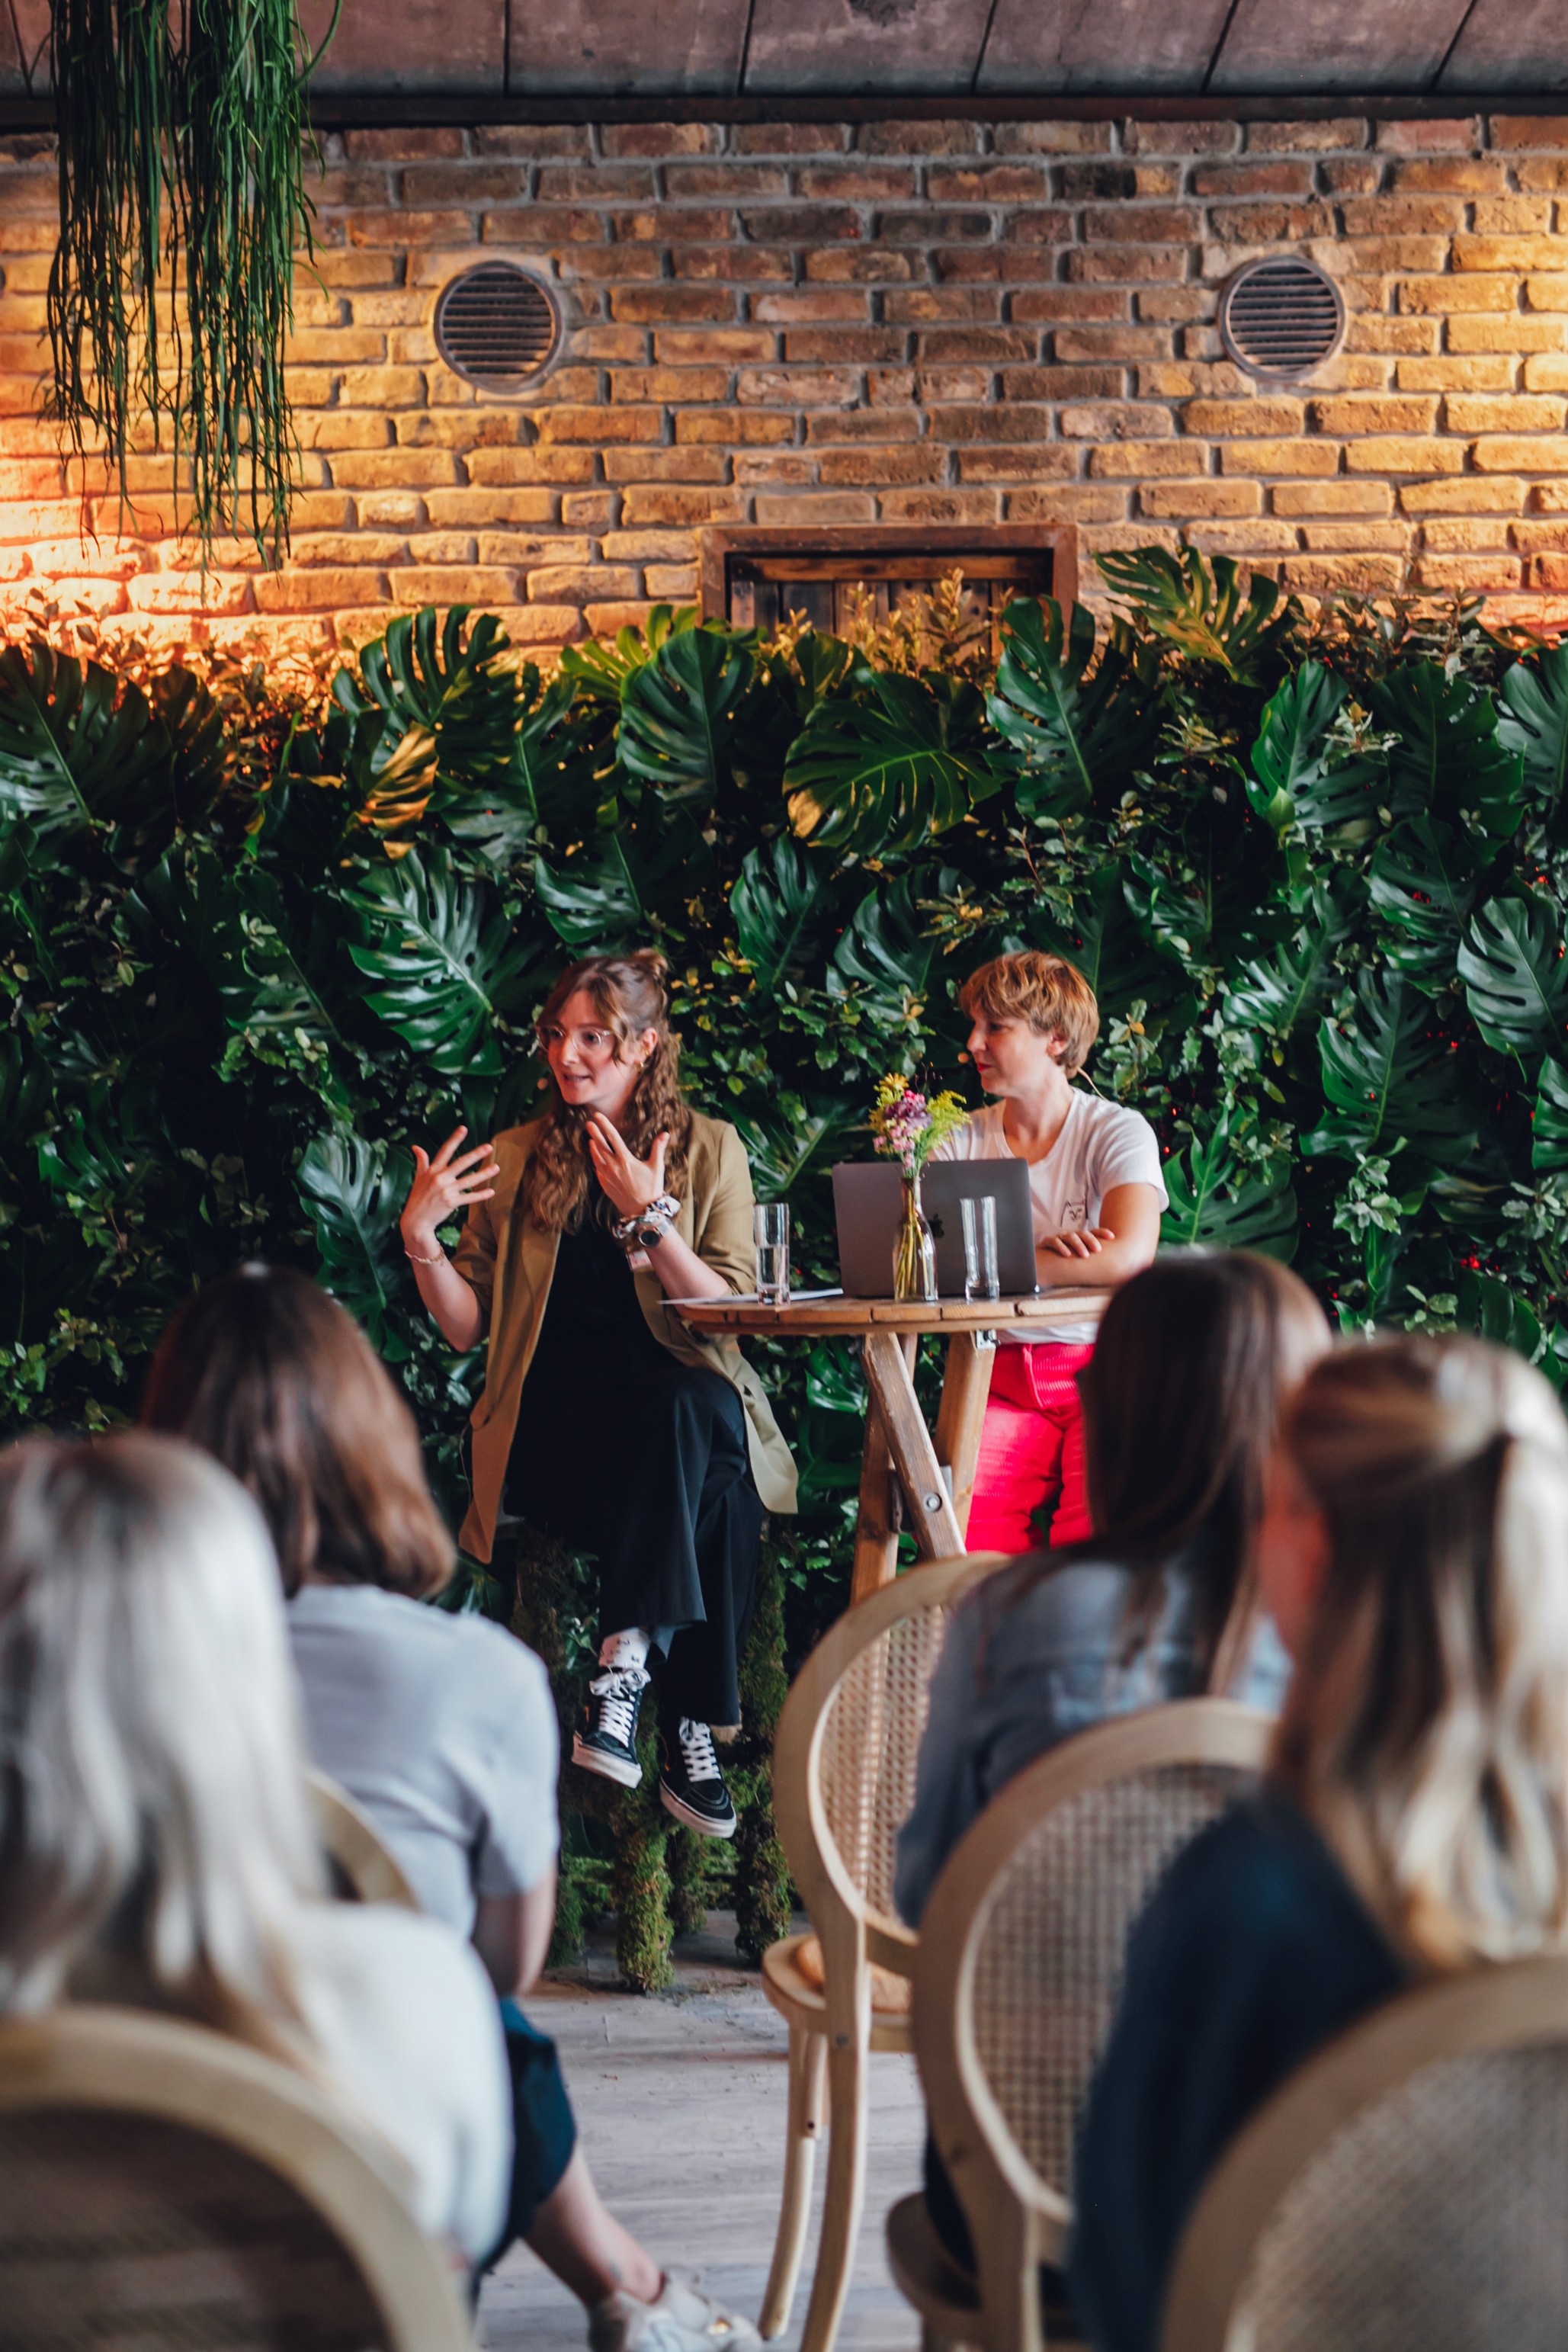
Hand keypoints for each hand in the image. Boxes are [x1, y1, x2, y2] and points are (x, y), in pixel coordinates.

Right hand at [401, 1126, 499, 1250]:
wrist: (415, 1221)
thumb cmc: (417, 1198)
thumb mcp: (418, 1177)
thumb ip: (421, 1161)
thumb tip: (415, 1147)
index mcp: (432, 1170)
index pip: (445, 1151)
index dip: (455, 1139)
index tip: (464, 1128)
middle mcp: (439, 1178)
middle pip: (460, 1163)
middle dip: (475, 1154)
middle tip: (488, 1147)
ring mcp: (446, 1190)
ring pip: (468, 1180)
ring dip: (484, 1174)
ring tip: (496, 1168)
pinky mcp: (451, 1203)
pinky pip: (469, 1197)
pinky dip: (480, 1195)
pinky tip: (491, 1192)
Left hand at [586, 1114, 668, 1221]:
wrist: (642, 1211)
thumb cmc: (651, 1188)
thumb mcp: (657, 1167)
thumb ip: (658, 1148)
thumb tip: (665, 1133)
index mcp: (626, 1159)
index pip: (612, 1137)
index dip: (604, 1125)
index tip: (597, 1116)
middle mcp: (614, 1166)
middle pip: (600, 1145)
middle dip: (594, 1133)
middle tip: (588, 1123)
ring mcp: (608, 1176)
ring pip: (596, 1158)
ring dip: (593, 1147)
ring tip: (590, 1139)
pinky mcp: (606, 1185)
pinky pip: (598, 1170)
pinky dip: (595, 1162)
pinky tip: (595, 1158)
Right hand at [1041, 1223, 1113, 1259]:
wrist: (1038, 1259)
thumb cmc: (1060, 1258)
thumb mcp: (1075, 1256)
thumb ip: (1087, 1256)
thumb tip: (1106, 1264)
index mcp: (1079, 1238)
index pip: (1093, 1232)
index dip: (1102, 1232)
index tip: (1112, 1237)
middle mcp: (1070, 1236)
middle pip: (1083, 1234)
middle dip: (1092, 1240)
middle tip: (1098, 1250)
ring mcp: (1059, 1238)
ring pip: (1070, 1237)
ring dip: (1078, 1245)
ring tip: (1085, 1255)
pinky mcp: (1047, 1242)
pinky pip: (1054, 1242)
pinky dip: (1061, 1247)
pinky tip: (1067, 1254)